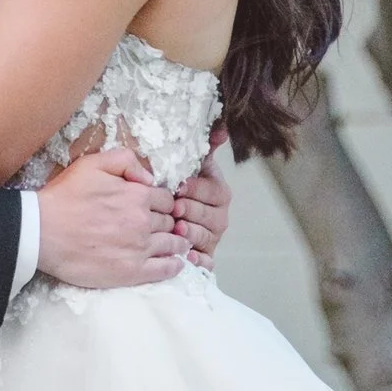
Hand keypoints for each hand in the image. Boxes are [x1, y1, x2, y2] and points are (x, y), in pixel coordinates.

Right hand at [34, 147, 186, 288]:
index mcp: (137, 195)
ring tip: (176, 244)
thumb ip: (125, 161)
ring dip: (176, 242)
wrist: (42, 232)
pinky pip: (165, 269)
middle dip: (168, 221)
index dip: (162, 202)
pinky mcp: (132, 272)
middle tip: (164, 226)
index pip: (165, 198)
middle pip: (169, 221)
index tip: (157, 207)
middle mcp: (143, 222)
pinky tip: (176, 263)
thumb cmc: (65, 196)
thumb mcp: (92, 164)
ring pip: (171, 244)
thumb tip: (149, 177)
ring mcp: (139, 248)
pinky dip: (174, 265)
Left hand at [174, 142, 232, 269]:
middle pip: (210, 216)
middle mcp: (219, 215)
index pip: (213, 191)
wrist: (169, 210)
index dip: (196, 189)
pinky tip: (187, 258)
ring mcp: (213, 236)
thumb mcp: (192, 162)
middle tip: (175, 209)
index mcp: (218, 191)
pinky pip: (206, 261)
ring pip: (207, 237)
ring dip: (193, 234)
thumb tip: (222, 129)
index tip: (180, 187)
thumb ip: (206, 146)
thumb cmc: (180, 183)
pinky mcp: (205, 256)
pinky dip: (198, 261)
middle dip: (192, 211)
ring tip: (178, 231)